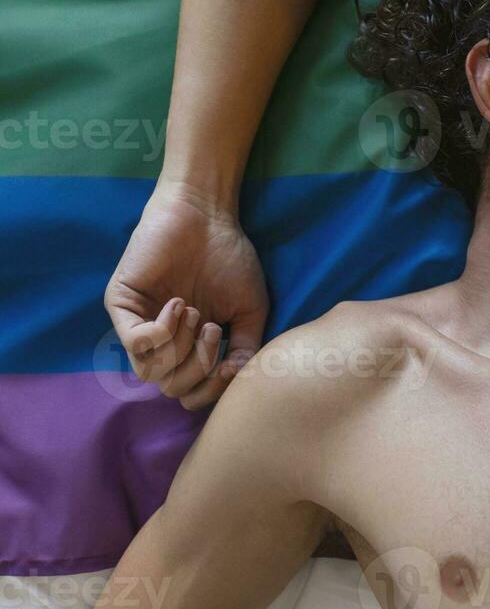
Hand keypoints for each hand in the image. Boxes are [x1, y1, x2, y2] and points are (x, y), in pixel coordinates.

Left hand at [104, 180, 268, 408]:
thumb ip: (246, 348)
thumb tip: (233, 379)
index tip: (231, 364)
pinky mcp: (120, 306)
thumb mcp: (250, 310)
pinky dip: (163, 330)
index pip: (190, 391)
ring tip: (196, 312)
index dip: (211, 389)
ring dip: (181, 347)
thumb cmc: (230, 258)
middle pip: (171, 387)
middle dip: (199, 367)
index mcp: (189, 346)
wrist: (207, 217)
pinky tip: (177, 304)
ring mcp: (138, 324)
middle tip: (213, 329)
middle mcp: (161, 341)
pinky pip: (136, 342)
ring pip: (151, 372)